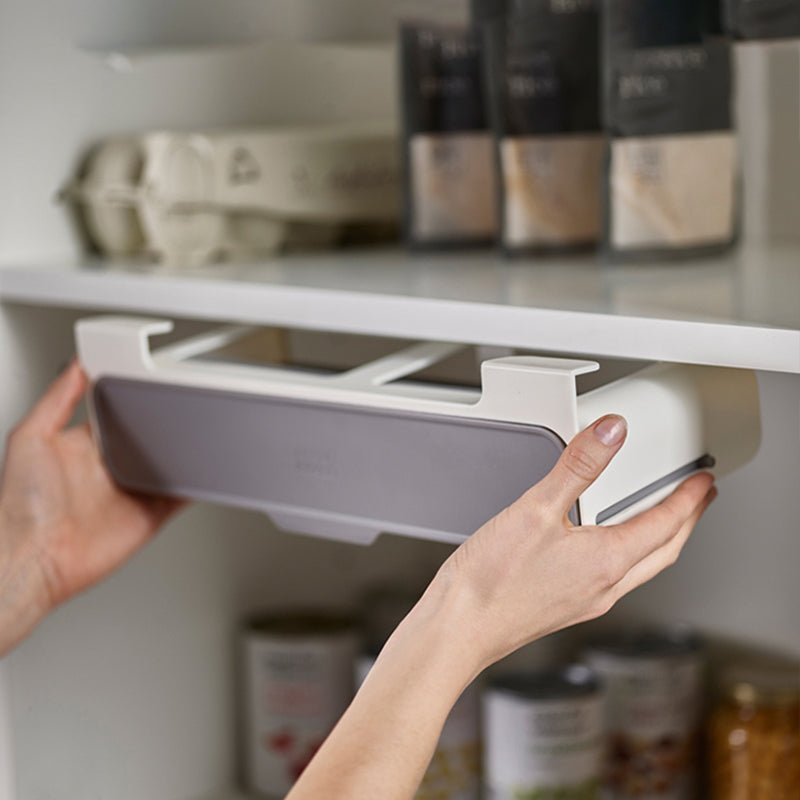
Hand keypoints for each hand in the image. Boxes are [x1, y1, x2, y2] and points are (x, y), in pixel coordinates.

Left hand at [0, 360, 182, 655]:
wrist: (32, 559)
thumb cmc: (19, 507)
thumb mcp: (29, 437)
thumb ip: (57, 399)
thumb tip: (77, 365)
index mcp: (81, 446)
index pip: (117, 413)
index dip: (134, 397)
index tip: (151, 381)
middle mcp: (108, 467)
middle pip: (148, 437)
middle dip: (166, 423)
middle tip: (183, 406)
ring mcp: (131, 492)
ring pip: (169, 464)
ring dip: (184, 453)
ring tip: (201, 434)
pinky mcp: (149, 515)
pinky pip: (180, 496)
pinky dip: (196, 486)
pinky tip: (204, 470)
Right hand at [435, 414, 715, 671]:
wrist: (460, 626)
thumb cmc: (492, 580)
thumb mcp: (535, 509)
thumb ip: (577, 466)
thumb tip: (611, 434)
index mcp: (606, 561)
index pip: (664, 524)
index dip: (688, 499)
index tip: (703, 481)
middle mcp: (604, 586)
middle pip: (663, 551)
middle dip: (686, 523)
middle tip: (698, 500)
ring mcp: (586, 600)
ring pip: (642, 567)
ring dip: (661, 541)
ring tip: (662, 519)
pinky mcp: (567, 606)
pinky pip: (615, 578)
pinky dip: (628, 555)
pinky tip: (606, 547)